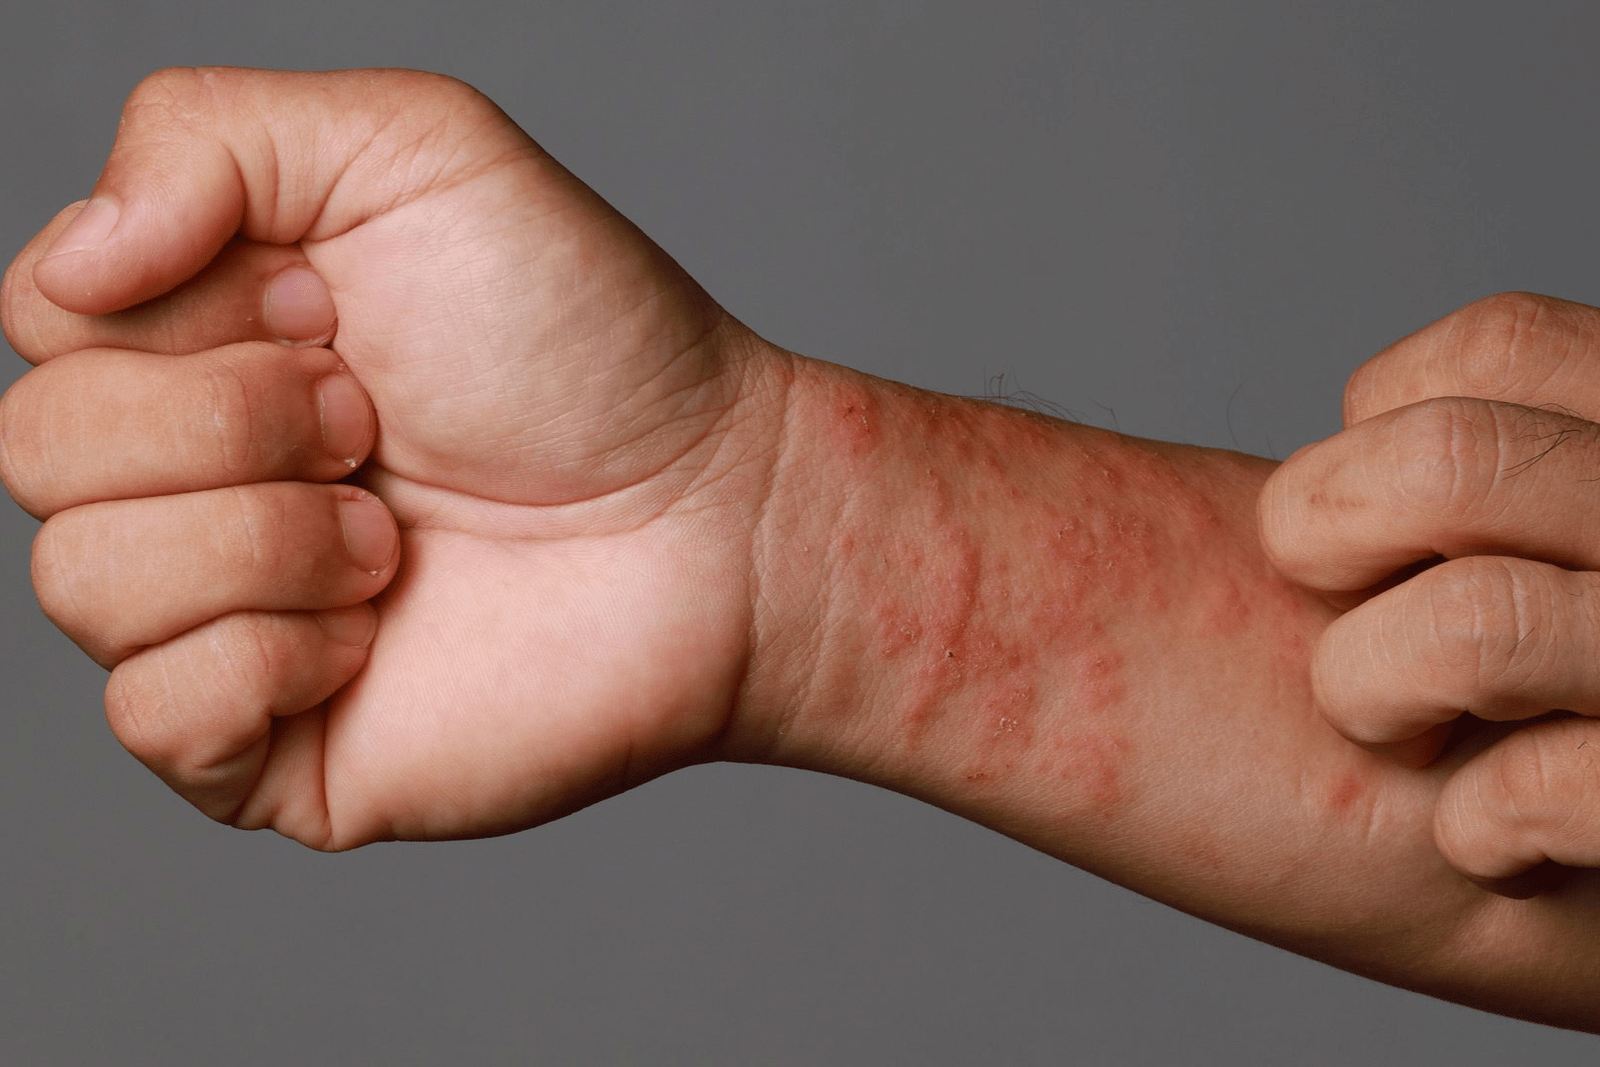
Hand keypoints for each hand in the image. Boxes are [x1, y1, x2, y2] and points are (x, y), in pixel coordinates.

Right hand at [0, 67, 784, 848]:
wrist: (709, 514)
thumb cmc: (586, 342)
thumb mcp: (415, 149)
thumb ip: (207, 134)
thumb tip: (73, 263)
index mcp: (200, 343)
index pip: (44, 315)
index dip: (189, 309)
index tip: (340, 311)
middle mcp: (189, 481)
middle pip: (39, 449)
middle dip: (239, 419)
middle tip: (378, 423)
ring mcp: (219, 619)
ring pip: (84, 582)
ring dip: (273, 536)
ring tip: (395, 531)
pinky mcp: (265, 747)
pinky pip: (154, 714)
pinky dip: (277, 656)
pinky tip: (379, 630)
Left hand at [1261, 292, 1599, 893]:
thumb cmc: (1562, 689)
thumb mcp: (1557, 532)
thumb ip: (1503, 480)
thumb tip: (1327, 481)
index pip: (1500, 349)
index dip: (1381, 433)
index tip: (1376, 523)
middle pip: (1452, 461)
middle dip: (1323, 535)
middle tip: (1338, 613)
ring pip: (1475, 621)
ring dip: (1374, 689)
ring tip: (1403, 733)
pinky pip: (1533, 792)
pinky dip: (1475, 829)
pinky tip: (1495, 842)